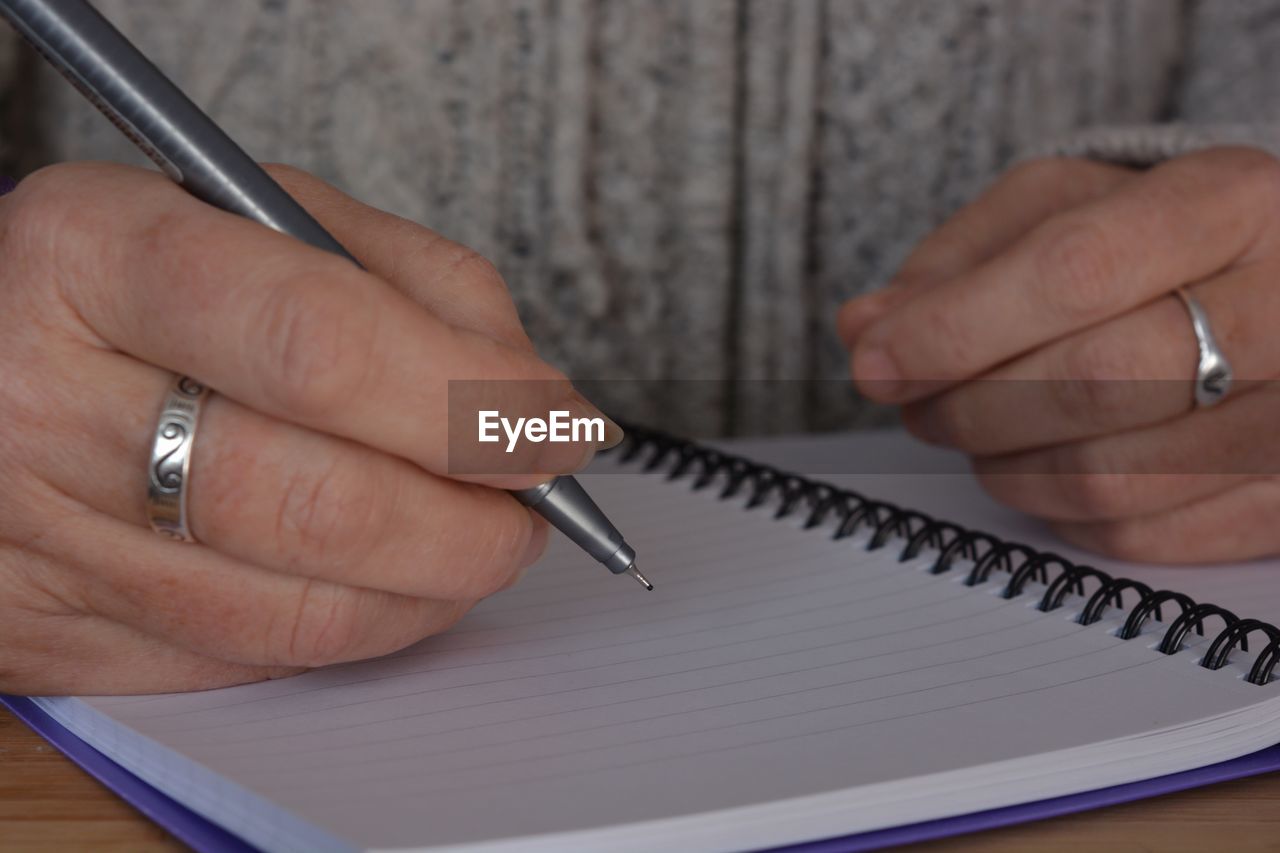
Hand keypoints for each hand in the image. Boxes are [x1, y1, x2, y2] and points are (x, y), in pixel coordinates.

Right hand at [0, 162, 616, 693]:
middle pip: (317, 500)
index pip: (320, 344)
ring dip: (434, 585)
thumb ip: (413, 280)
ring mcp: (38, 538)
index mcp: (95, 256)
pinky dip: (359, 625)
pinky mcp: (49, 634)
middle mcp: (44, 403)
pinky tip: (392, 576)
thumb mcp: (259, 215)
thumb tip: (532, 397)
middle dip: (473, 519)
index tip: (557, 425)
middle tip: (537, 502)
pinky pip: (250, 659)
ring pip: (296, 610)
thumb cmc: (136, 278)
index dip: (468, 400)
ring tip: (482, 538)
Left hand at [838, 147, 1279, 563]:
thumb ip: (961, 256)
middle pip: (1089, 383)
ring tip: (973, 429)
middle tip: (915, 402)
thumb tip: (867, 327)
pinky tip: (1042, 466)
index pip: (1074, 272)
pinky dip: (1057, 512)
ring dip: (1001, 466)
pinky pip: (1136, 538)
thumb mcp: (1066, 206)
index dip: (953, 328)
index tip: (874, 361)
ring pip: (1105, 479)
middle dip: (966, 406)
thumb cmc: (1161, 242)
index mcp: (1236, 204)